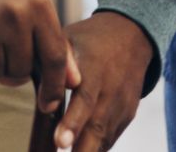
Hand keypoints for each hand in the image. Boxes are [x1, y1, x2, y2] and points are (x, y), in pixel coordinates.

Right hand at [0, 0, 78, 113]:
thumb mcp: (34, 8)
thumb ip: (55, 45)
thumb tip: (74, 83)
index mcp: (39, 6)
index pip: (55, 58)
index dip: (54, 86)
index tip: (48, 104)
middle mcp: (15, 13)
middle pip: (22, 71)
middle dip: (12, 71)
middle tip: (2, 53)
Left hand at [55, 11, 151, 151]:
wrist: (131, 36)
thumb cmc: (91, 39)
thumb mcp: (69, 39)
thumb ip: (55, 65)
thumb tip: (44, 95)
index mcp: (95, 69)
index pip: (85, 100)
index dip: (73, 123)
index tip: (60, 142)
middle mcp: (112, 89)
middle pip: (98, 127)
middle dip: (81, 150)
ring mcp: (122, 104)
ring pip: (105, 138)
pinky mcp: (127, 115)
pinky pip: (110, 138)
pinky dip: (95, 148)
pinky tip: (78, 151)